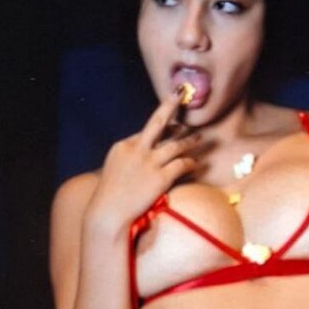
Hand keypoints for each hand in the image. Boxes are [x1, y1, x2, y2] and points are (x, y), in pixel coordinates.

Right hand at [85, 92, 200, 233]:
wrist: (109, 213)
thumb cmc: (111, 196)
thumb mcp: (115, 170)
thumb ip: (128, 159)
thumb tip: (142, 156)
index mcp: (122, 146)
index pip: (144, 132)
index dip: (160, 127)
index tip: (172, 123)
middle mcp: (136, 149)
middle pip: (157, 122)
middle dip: (169, 106)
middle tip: (180, 95)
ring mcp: (149, 163)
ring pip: (175, 145)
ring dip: (189, 140)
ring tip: (200, 137)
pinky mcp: (160, 177)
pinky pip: (181, 165)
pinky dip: (190, 163)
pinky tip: (196, 163)